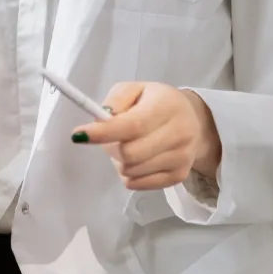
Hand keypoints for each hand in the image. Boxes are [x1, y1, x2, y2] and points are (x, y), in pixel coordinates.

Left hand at [70, 82, 217, 190]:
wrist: (194, 120)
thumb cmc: (157, 103)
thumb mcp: (135, 89)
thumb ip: (116, 100)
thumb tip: (100, 120)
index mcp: (167, 106)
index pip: (132, 125)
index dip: (103, 133)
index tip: (78, 135)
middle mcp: (179, 133)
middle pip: (129, 154)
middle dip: (110, 147)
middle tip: (110, 138)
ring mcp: (181, 158)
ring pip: (130, 171)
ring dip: (119, 161)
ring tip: (129, 145)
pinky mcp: (178, 176)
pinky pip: (136, 184)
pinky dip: (128, 174)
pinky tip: (138, 158)